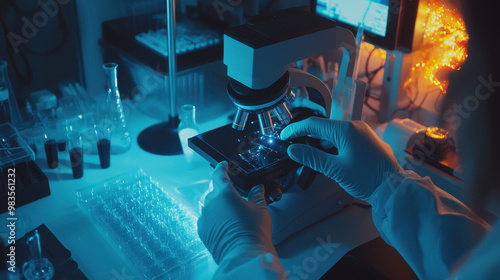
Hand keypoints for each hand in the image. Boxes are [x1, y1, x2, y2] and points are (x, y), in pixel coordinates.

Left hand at [197, 161, 275, 263]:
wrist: (245, 254)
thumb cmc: (253, 232)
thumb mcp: (260, 209)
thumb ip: (257, 195)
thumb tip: (258, 188)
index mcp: (225, 193)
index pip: (219, 175)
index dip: (221, 168)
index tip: (223, 165)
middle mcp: (212, 202)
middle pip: (215, 191)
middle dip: (223, 193)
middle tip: (235, 200)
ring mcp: (205, 216)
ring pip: (210, 205)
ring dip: (218, 207)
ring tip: (231, 216)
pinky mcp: (202, 229)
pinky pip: (206, 219)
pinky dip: (214, 219)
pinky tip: (224, 225)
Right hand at [280, 117, 400, 201]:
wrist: (393, 188)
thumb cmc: (368, 178)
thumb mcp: (335, 169)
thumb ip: (312, 157)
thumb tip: (293, 149)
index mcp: (346, 129)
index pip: (313, 124)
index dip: (295, 129)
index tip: (284, 136)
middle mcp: (355, 126)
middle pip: (323, 127)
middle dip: (307, 135)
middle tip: (294, 145)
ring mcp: (362, 132)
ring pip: (334, 132)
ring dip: (320, 141)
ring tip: (310, 154)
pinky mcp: (366, 140)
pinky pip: (344, 137)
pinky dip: (332, 144)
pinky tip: (329, 156)